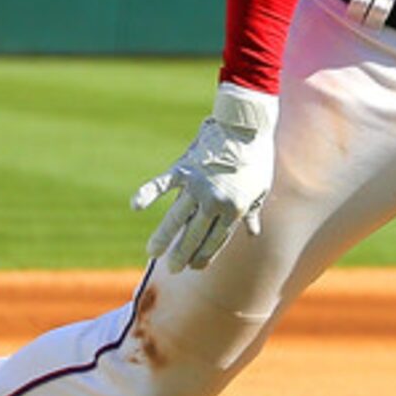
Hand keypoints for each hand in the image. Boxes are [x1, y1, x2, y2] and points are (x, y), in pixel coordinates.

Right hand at [130, 83, 276, 271]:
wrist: (245, 127)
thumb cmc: (256, 158)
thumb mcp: (260, 189)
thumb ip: (252, 213)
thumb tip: (253, 233)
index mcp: (233, 209)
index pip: (215, 240)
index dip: (204, 255)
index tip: (194, 267)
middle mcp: (214, 202)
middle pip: (194, 235)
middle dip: (182, 254)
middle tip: (172, 269)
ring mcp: (197, 186)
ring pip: (176, 218)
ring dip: (163, 237)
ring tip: (152, 253)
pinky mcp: (184, 168)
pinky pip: (162, 184)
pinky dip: (147, 193)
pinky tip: (135, 205)